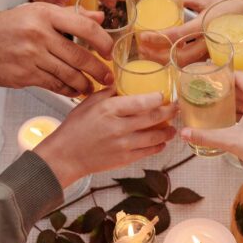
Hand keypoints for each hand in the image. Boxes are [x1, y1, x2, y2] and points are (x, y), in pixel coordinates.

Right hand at [0, 4, 113, 96]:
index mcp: (44, 14)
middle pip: (79, 56)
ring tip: (91, 87)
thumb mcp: (35, 12)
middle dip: (98, 70)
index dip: (103, 42)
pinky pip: (54, 85)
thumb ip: (69, 16)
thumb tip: (99, 19)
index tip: (109, 52)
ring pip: (68, 74)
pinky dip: (67, 90)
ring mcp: (31, 56)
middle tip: (108, 78)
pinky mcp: (24, 75)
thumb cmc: (3, 27)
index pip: (84, 27)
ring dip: (84, 84)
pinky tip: (73, 91)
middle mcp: (39, 34)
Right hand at [35, 89, 177, 186]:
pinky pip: (148, 151)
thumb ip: (109, 93)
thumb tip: (124, 83)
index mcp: (110, 109)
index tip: (164, 95)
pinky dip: (158, 146)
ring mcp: (124, 145)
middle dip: (169, 112)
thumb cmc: (75, 128)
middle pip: (153, 118)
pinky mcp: (125, 159)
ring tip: (173, 127)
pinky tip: (162, 142)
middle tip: (176, 107)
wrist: (66, 156)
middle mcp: (119, 127)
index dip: (158, 98)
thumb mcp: (89, 103)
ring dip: (168, 131)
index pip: (142, 102)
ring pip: (155, 136)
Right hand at [181, 72, 242, 205]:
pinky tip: (231, 117)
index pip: (238, 75)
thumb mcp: (233, 142)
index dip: (221, 76)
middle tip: (205, 92)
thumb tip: (183, 134)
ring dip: (234, 100)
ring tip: (214, 104)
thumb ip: (207, 136)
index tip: (206, 79)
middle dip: (225, 90)